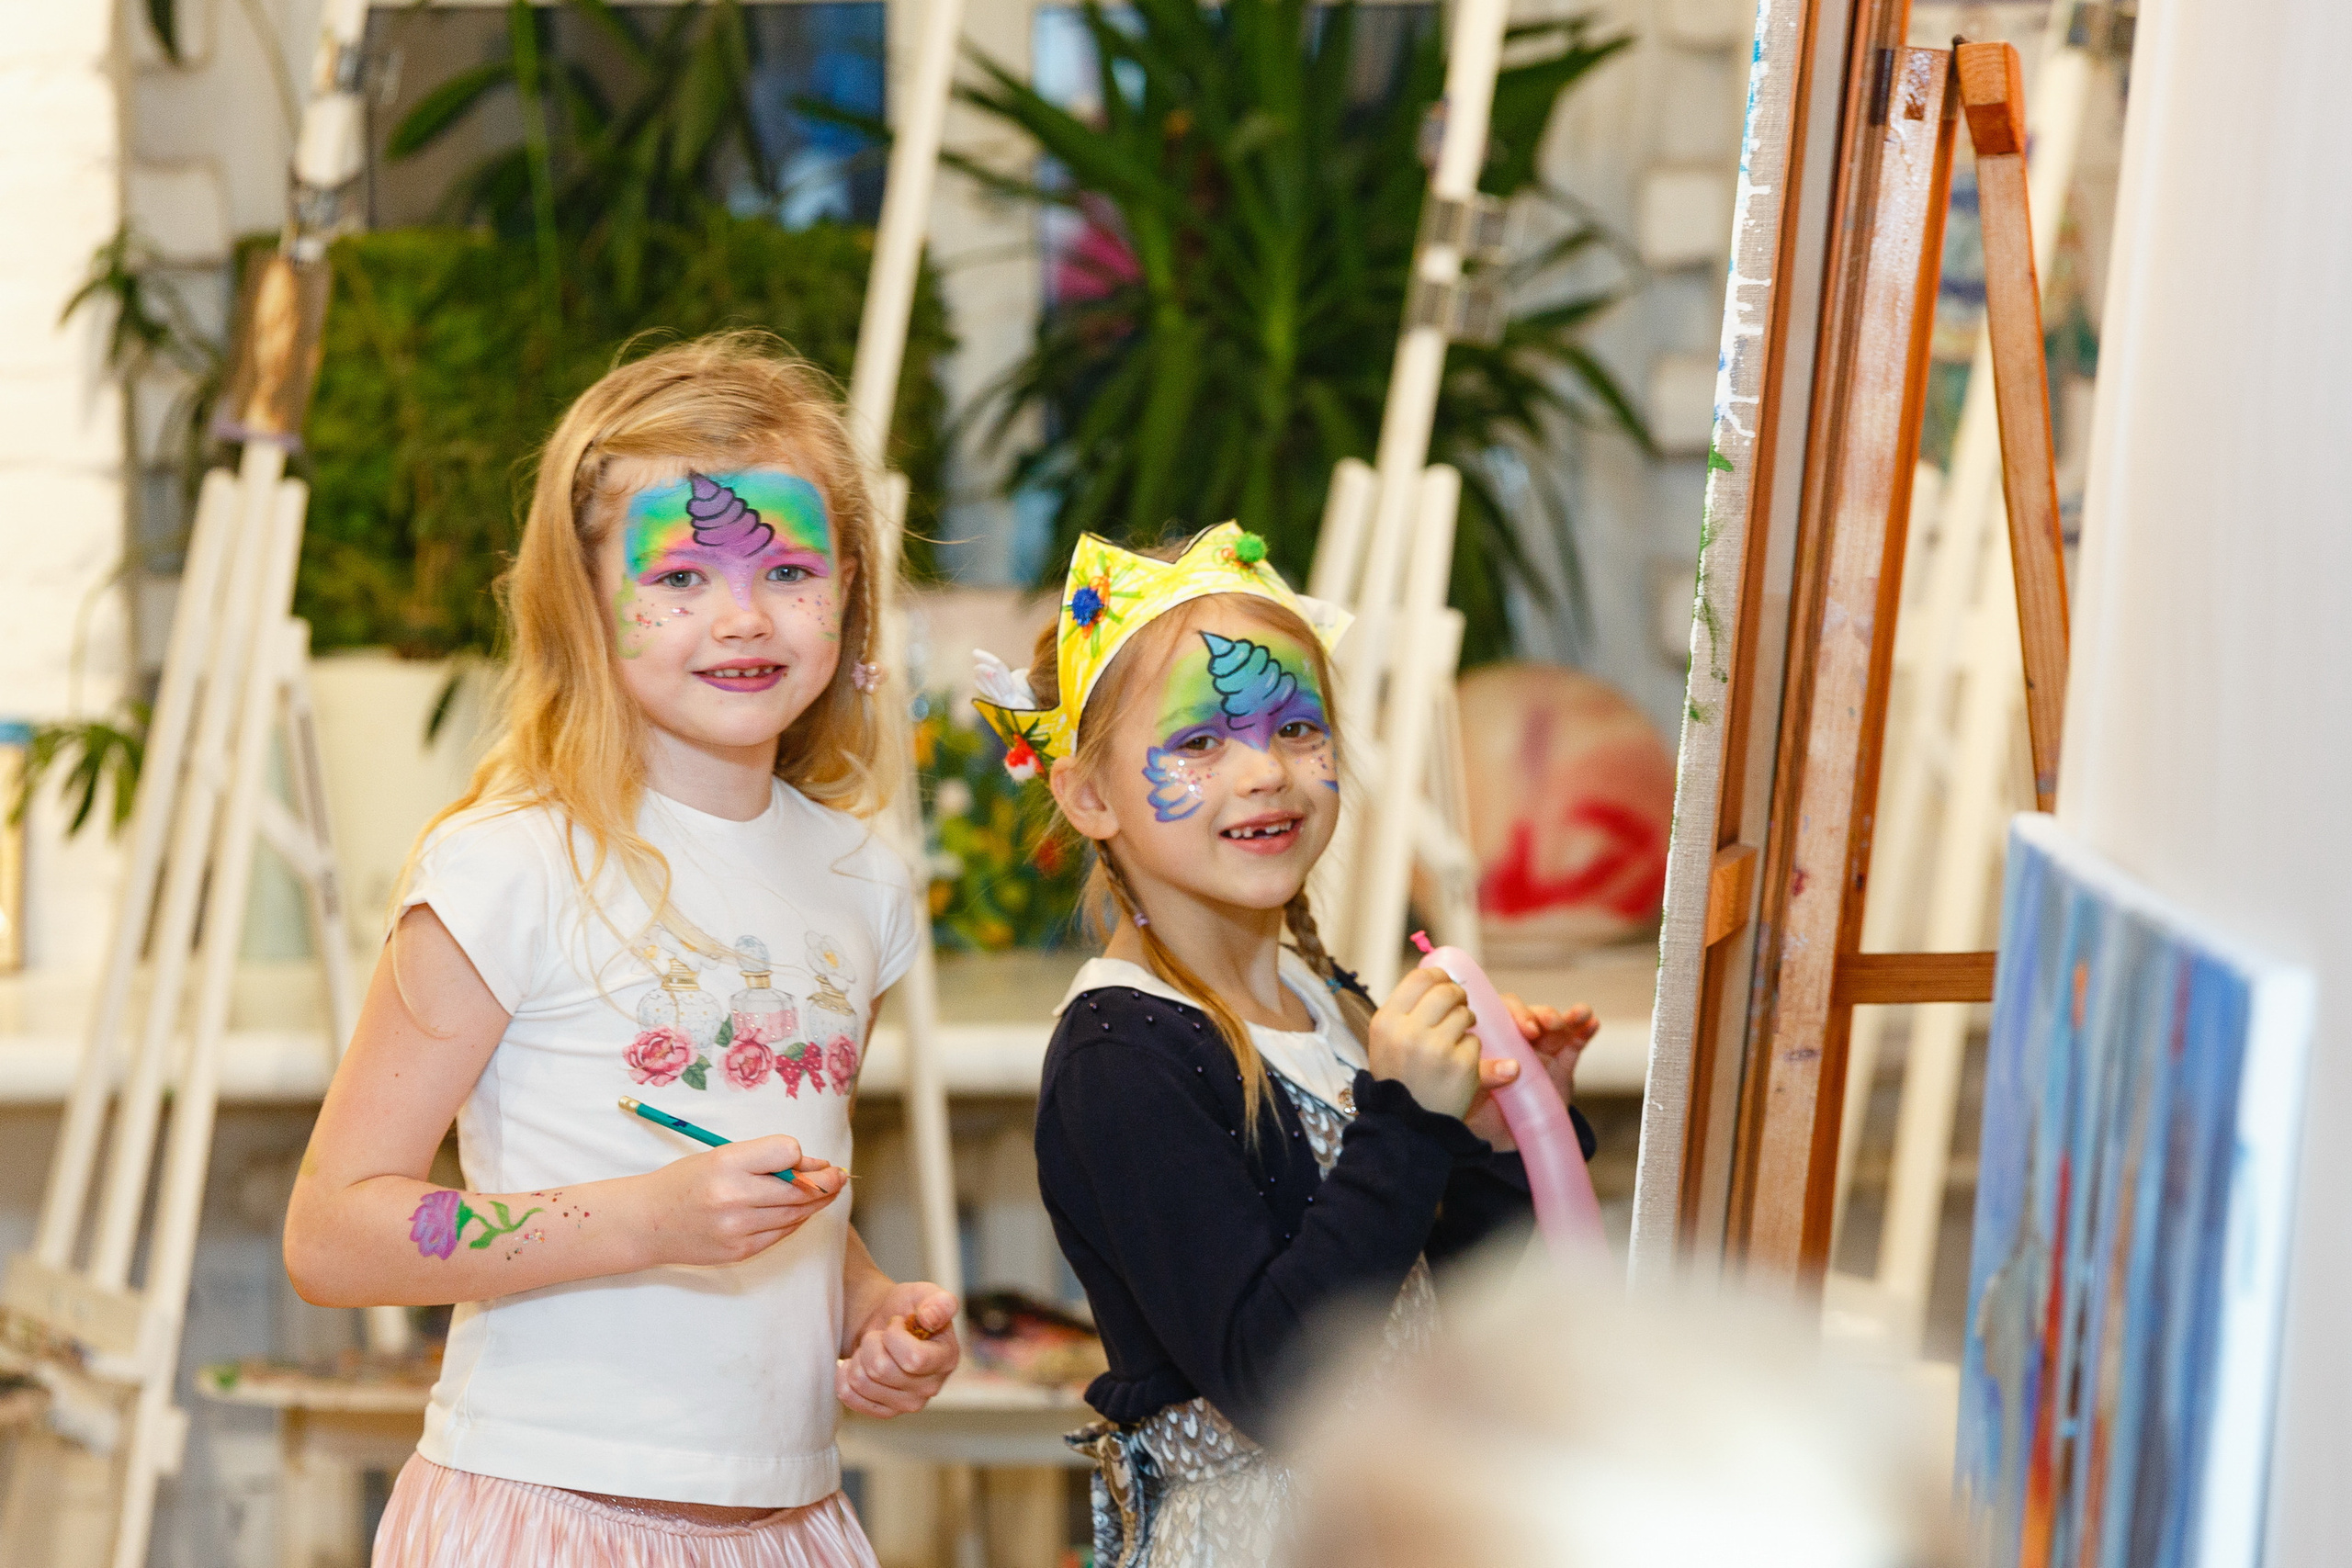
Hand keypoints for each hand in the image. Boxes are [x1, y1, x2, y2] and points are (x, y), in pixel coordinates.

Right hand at [630, 1135, 844, 1267]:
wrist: (647, 1223)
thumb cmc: (687, 1182)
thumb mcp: (720, 1156)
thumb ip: (766, 1158)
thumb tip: (816, 1164)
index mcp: (726, 1163)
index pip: (787, 1151)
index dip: (798, 1153)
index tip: (798, 1157)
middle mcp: (733, 1196)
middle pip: (799, 1187)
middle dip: (825, 1181)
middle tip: (838, 1175)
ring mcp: (737, 1228)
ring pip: (796, 1212)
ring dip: (816, 1201)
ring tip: (826, 1191)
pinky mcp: (739, 1252)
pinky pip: (782, 1233)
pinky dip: (795, 1220)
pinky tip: (799, 1211)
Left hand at [837, 1282, 959, 1416]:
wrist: (882, 1324)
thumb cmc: (905, 1308)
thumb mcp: (923, 1293)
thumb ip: (938, 1301)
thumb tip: (931, 1318)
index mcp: (947, 1359)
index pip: (913, 1359)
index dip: (894, 1335)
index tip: (896, 1323)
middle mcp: (932, 1387)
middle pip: (882, 1369)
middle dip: (872, 1342)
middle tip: (879, 1335)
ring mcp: (908, 1404)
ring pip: (862, 1381)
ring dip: (859, 1357)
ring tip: (870, 1349)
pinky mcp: (885, 1412)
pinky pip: (849, 1396)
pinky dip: (844, 1375)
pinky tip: (856, 1364)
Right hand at [1367, 967, 1480, 1118]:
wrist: (1406, 1127)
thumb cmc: (1398, 1081)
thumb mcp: (1387, 1042)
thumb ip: (1408, 1011)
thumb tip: (1441, 978)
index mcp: (1387, 1021)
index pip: (1420, 978)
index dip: (1439, 977)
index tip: (1445, 984)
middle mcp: (1408, 1031)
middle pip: (1447, 991)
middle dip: (1459, 997)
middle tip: (1460, 1009)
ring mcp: (1436, 1048)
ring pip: (1465, 1014)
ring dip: (1466, 1024)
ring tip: (1455, 1041)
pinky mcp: (1461, 1066)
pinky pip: (1475, 1042)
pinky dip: (1471, 1051)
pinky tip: (1458, 1065)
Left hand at [1463, 995, 1599, 1151]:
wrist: (1501, 1140)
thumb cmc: (1475, 1111)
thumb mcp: (1470, 1094)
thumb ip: (1484, 1076)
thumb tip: (1511, 1069)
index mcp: (1487, 1040)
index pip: (1498, 1013)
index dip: (1514, 1013)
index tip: (1527, 1028)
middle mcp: (1513, 1040)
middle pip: (1529, 1016)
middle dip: (1542, 1016)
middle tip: (1551, 1025)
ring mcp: (1539, 1051)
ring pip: (1553, 1027)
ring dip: (1569, 1017)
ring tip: (1581, 1014)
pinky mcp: (1560, 1065)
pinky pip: (1572, 1045)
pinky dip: (1583, 1032)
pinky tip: (1592, 1024)